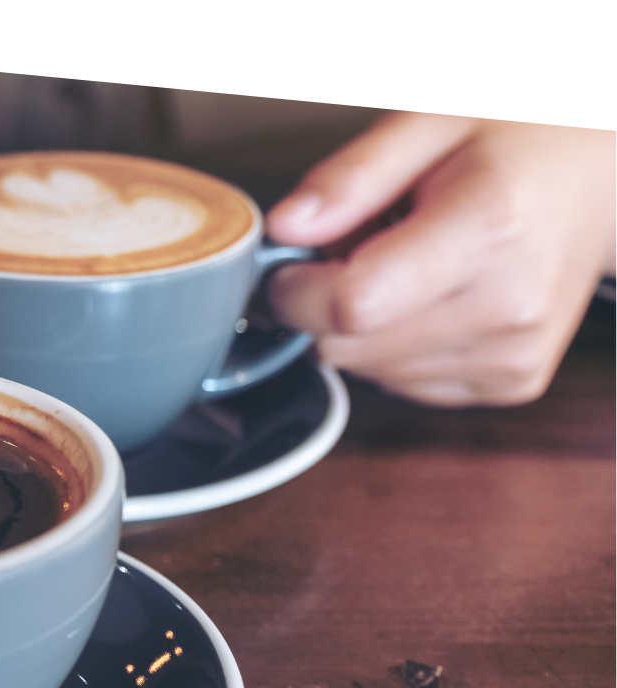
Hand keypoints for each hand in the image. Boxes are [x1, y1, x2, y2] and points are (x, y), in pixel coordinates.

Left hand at [265, 113, 615, 405]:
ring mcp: (513, 354)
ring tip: (403, 267)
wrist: (598, 181)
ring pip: (367, 371)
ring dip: (360, 327)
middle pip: (349, 346)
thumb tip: (284, 229)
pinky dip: (393, 347)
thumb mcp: (429, 122)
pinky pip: (403, 383)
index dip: (295, 290)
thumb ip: (350, 177)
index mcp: (488, 229)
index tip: (289, 265)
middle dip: (322, 305)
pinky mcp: (510, 383)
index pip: (351, 303)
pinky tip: (427, 299)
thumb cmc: (518, 142)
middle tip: (353, 251)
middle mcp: (508, 304)